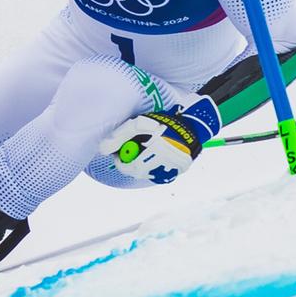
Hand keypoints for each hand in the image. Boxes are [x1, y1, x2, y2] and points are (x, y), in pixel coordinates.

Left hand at [99, 97, 221, 184]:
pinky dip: (158, 166)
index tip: (119, 153)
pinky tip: (160, 154)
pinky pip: (164, 173)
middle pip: (138, 172)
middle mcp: (159, 168)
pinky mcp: (179, 170)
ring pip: (150, 173)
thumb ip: (119, 136)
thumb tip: (103, 150)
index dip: (120, 160)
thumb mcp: (137, 124)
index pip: (126, 167)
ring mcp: (170, 171)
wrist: (192, 124)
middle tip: (133, 152)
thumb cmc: (161, 123)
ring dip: (145, 165)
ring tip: (148, 150)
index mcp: (147, 157)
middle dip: (132, 163)